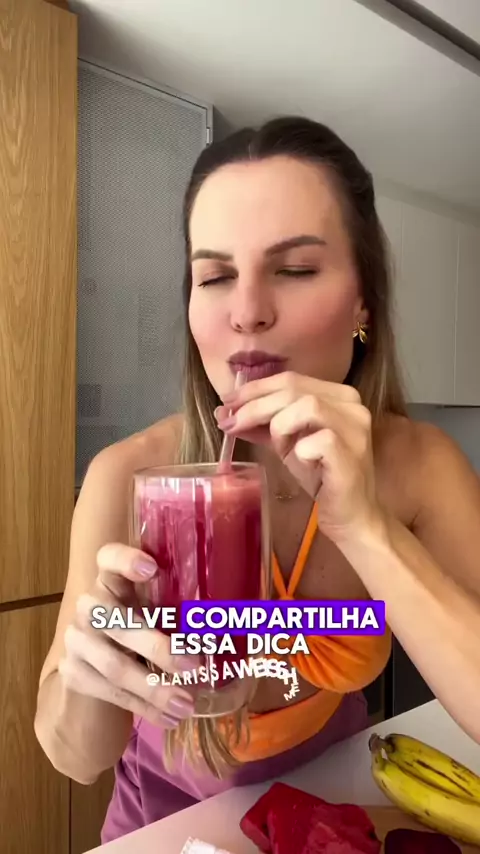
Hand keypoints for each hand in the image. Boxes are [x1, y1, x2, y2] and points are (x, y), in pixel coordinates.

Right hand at [58, 544, 198, 727]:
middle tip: (194, 666)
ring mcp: (77, 640)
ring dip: (155, 688)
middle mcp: (89, 604)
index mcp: (112, 579)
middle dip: (158, 647)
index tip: (152, 568)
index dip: (126, 560)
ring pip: (115, 665)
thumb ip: (178, 607)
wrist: (92, 668)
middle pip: (118, 622)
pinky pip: (112, 693)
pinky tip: (170, 718)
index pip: (109, 558)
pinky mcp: (74, 673)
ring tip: (187, 704)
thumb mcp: (154, 611)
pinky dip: (144, 708)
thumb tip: (239, 620)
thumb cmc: (138, 627)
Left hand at [215, 371, 384, 542]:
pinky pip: (320, 440)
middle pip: (294, 389)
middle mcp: (352, 405)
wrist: (349, 515)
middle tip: (229, 423)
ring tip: (279, 447)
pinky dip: (300, 449)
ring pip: (307, 406)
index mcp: (338, 396)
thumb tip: (225, 413)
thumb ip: (262, 425)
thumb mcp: (287, 444)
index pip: (290, 379)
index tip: (227, 403)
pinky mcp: (352, 453)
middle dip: (254, 406)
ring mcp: (356, 428)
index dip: (255, 389)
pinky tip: (301, 460)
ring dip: (280, 425)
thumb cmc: (321, 476)